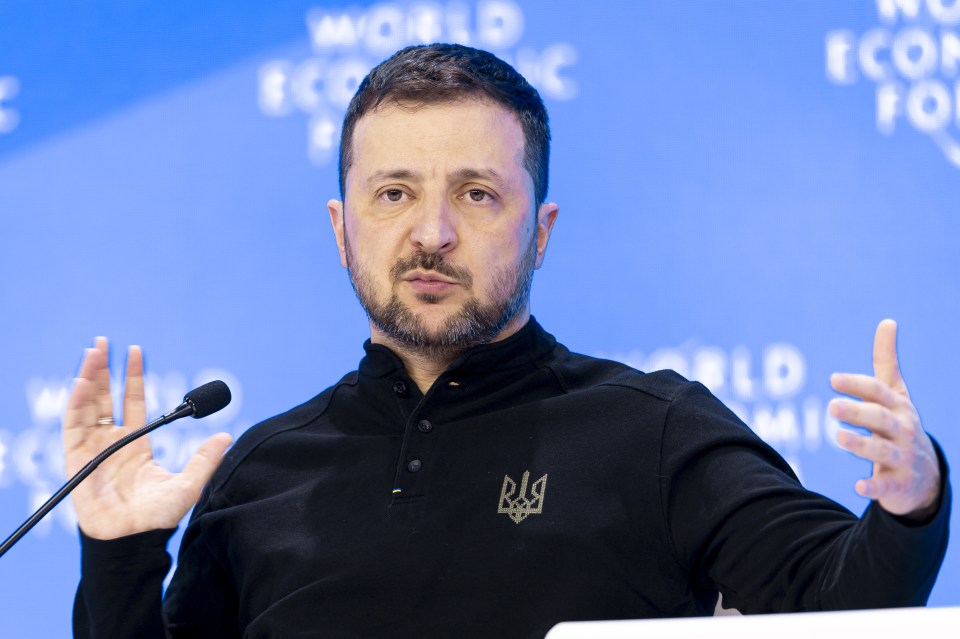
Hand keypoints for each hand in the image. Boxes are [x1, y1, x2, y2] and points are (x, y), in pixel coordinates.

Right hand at [64, 337, 232, 538]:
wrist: (132, 541)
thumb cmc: (157, 518)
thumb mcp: (188, 485)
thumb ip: (204, 460)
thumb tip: (227, 436)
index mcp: (138, 443)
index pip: (133, 400)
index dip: (134, 376)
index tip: (136, 350)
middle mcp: (113, 441)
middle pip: (105, 396)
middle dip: (103, 369)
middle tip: (103, 342)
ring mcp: (94, 448)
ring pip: (87, 405)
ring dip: (88, 378)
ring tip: (92, 352)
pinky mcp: (77, 460)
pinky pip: (74, 426)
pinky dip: (77, 403)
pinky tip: (82, 382)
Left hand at [829, 320, 939, 519]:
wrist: (925, 476)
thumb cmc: (901, 426)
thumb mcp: (896, 394)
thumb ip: (886, 361)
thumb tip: (887, 321)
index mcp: (899, 407)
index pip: (879, 393)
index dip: (858, 385)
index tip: (833, 379)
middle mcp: (904, 431)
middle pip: (881, 419)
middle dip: (858, 412)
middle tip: (831, 407)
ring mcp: (903, 458)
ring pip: (883, 451)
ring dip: (862, 444)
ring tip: (838, 438)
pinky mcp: (899, 485)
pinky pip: (887, 487)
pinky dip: (874, 487)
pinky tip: (858, 486)